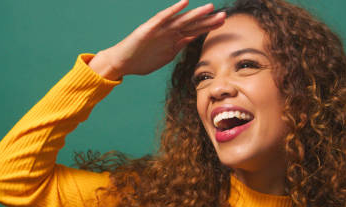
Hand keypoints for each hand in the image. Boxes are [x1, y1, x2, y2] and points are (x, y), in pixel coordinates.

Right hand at [89, 0, 225, 79]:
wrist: (122, 62)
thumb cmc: (141, 60)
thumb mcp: (165, 56)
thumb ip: (177, 47)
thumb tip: (189, 41)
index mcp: (173, 39)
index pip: (194, 31)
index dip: (208, 27)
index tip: (222, 23)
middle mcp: (168, 32)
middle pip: (192, 25)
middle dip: (208, 21)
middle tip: (224, 16)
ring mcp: (159, 30)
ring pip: (181, 21)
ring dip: (195, 14)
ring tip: (209, 8)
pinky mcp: (149, 30)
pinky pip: (163, 18)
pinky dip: (173, 10)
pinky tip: (184, 3)